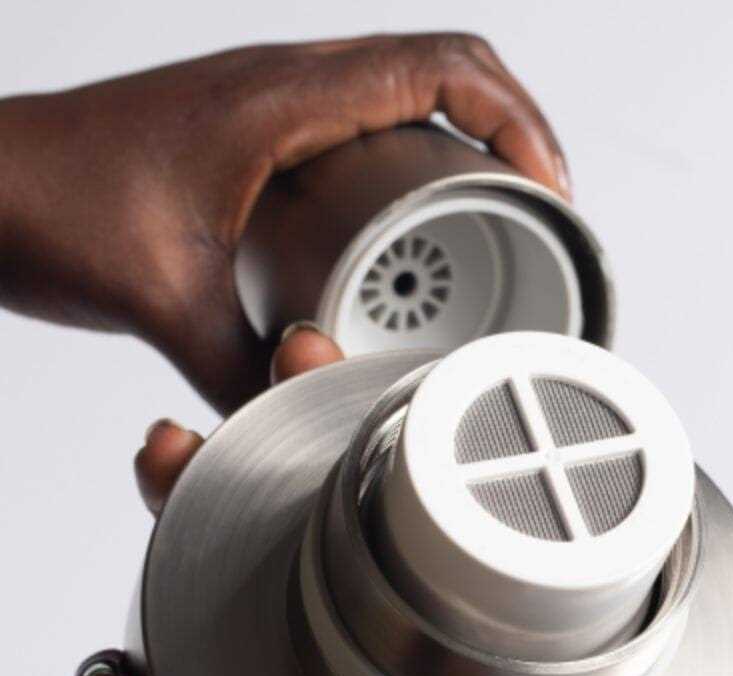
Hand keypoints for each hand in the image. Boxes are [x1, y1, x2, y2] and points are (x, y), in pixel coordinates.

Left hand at [0, 35, 568, 413]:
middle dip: (513, 131)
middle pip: (445, 67)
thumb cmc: (47, 203)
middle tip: (538, 208)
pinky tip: (417, 225)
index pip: (442, 68)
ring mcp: (279, 105)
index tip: (548, 189)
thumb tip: (305, 419)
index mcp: (283, 99)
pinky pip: (369, 125)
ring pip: (410, 92)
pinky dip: (418, 161)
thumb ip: (243, 375)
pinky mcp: (266, 134)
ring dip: (469, 141)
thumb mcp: (163, 302)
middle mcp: (289, 86)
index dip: (518, 122)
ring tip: (499, 214)